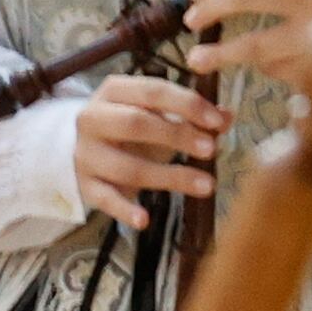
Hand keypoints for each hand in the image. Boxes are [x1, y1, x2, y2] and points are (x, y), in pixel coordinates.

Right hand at [70, 68, 221, 227]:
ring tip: (207, 185)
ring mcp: (86, 153)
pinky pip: (105, 199)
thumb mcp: (157, 116)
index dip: (188, 104)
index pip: (152, 91)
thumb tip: (227, 116)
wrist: (84, 149)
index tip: (218, 121)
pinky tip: (145, 219)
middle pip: (136, 124)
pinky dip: (124, 210)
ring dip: (169, 177)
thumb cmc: (129, 129)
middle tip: (212, 150)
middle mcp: (93, 118)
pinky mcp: (85, 185)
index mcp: (113, 91)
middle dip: (178, 136)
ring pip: (127, 167)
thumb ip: (191, 116)